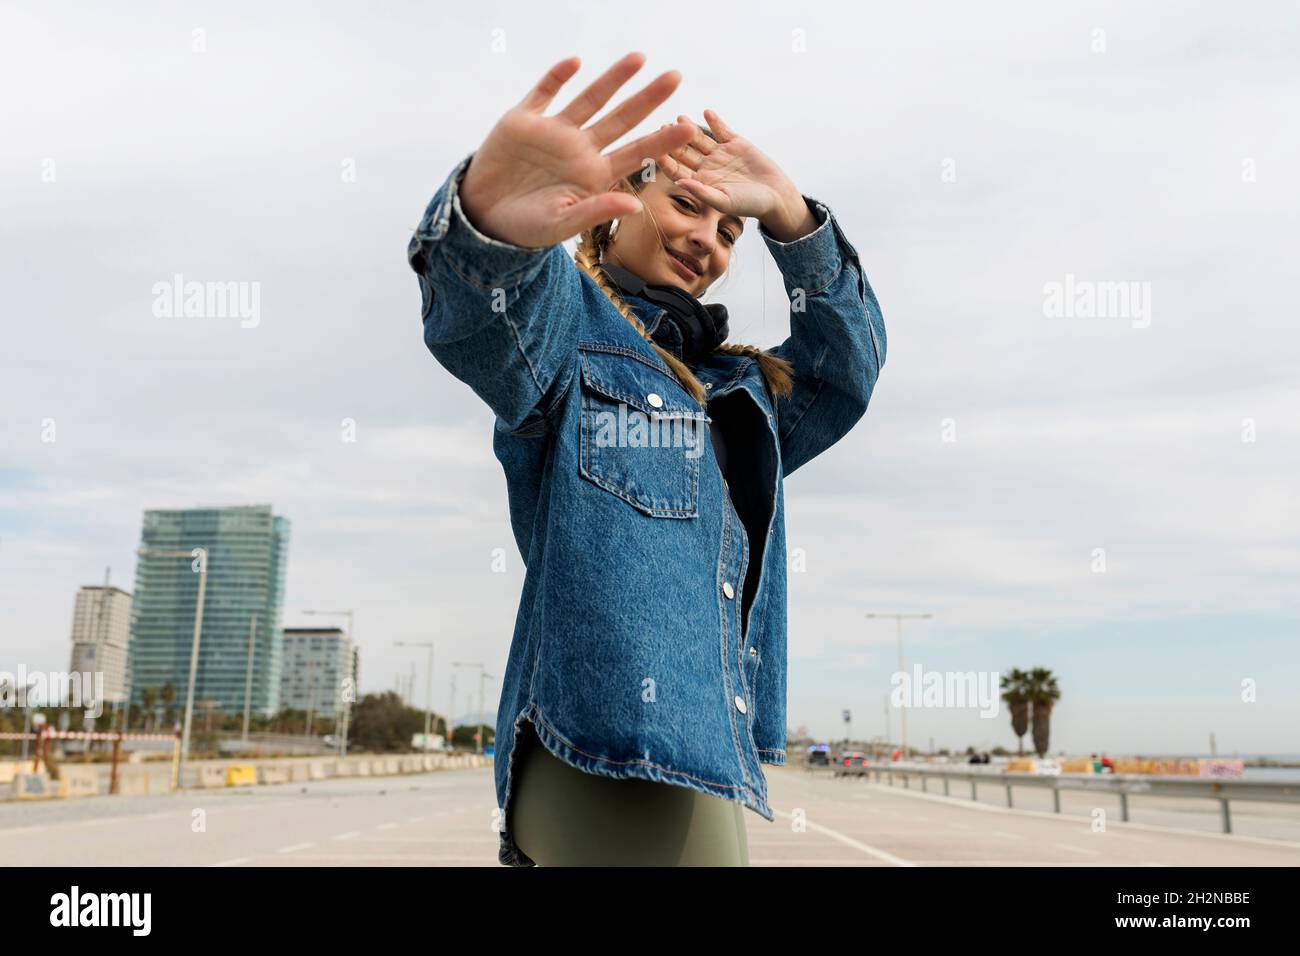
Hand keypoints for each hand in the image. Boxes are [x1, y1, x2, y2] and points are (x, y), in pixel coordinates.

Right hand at [457, 52, 697, 248]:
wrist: (483, 218)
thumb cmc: (526, 227)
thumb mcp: (562, 224)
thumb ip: (597, 211)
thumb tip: (635, 205)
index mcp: (594, 175)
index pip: (635, 153)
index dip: (661, 141)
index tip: (688, 128)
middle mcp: (579, 149)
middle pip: (622, 119)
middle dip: (648, 99)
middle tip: (676, 77)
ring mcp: (553, 131)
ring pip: (590, 99)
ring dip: (613, 78)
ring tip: (639, 57)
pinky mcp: (524, 120)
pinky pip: (544, 92)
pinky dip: (558, 77)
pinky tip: (575, 62)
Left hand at [655, 109, 805, 230]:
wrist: (775, 195)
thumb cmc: (749, 205)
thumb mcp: (725, 201)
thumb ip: (702, 192)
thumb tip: (680, 182)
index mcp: (700, 182)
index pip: (677, 170)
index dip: (666, 161)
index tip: (655, 152)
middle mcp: (706, 166)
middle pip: (684, 150)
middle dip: (673, 140)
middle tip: (662, 127)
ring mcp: (719, 153)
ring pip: (699, 138)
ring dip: (689, 127)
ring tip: (680, 117)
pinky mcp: (735, 142)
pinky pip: (722, 129)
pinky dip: (715, 121)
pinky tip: (707, 113)